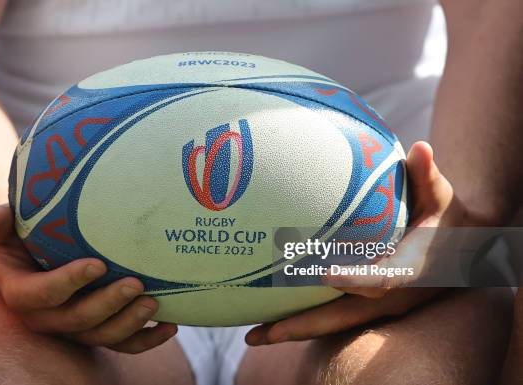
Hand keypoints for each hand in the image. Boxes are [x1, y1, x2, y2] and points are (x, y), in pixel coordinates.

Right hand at [0, 205, 175, 353]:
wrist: (30, 264)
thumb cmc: (17, 241)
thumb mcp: (1, 230)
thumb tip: (0, 214)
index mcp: (22, 293)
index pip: (42, 294)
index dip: (68, 283)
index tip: (97, 264)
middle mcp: (48, 318)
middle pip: (78, 321)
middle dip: (108, 305)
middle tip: (135, 284)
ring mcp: (74, 328)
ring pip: (102, 337)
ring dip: (130, 324)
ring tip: (154, 303)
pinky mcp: (96, 331)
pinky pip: (122, 345)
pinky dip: (147, 340)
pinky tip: (171, 326)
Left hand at [246, 141, 462, 344]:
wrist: (462, 253)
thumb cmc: (447, 219)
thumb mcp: (442, 196)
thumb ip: (428, 175)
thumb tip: (420, 147)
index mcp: (411, 270)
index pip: (382, 279)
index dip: (356, 278)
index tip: (325, 274)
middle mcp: (390, 297)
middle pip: (342, 317)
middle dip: (301, 325)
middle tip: (260, 333)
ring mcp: (377, 306)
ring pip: (332, 323)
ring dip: (293, 329)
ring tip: (252, 335)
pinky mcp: (366, 306)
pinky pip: (331, 316)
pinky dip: (302, 320)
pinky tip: (270, 321)